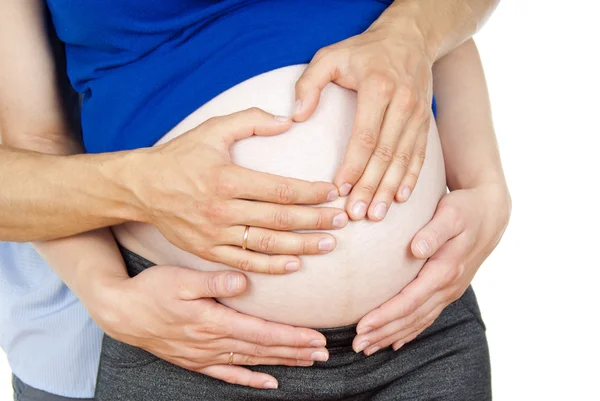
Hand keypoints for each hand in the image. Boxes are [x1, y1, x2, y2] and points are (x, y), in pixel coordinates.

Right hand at [87, 266, 328, 389]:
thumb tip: (244, 282)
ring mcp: (204, 356)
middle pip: (263, 350)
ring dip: (282, 362)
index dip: (291, 336)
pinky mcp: (196, 361)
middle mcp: (212, 343)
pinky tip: (270, 383)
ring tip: (308, 362)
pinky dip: (251, 380)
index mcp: (213, 321)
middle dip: (296, 351)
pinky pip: (229, 375)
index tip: (316, 337)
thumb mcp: (180, 279)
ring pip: (251, 362)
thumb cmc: (152, 290)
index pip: (262, 332)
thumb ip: (213, 282)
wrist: (121, 312)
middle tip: (324, 352)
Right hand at [131, 108, 348, 273]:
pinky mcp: (207, 251)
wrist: (140, 187)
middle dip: (315, 220)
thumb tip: (288, 119)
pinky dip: (270, 266)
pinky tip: (294, 265)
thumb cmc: (179, 156)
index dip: (310, 192)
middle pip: (279, 220)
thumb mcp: (211, 128)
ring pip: (266, 245)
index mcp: (226, 178)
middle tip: (343, 220)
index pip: (279, 189)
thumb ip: (251, 119)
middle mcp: (222, 209)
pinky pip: (244, 263)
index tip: (334, 192)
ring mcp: (214, 234)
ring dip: (301, 247)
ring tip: (329, 245)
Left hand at [294, 13, 433, 221]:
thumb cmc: (364, 50)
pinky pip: (419, 155)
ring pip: (404, 159)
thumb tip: (296, 116)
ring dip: (390, 189)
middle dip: (371, 187)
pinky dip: (410, 179)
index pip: (365, 136)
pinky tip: (401, 199)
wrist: (411, 36)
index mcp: (378, 88)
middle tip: (358, 213)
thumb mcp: (330, 55)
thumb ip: (309, 83)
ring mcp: (417, 114)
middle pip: (385, 154)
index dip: (353, 166)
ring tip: (376, 215)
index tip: (340, 190)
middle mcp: (403, 103)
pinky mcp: (425, 122)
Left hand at [352, 184, 510, 354]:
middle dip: (383, 333)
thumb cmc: (464, 210)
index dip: (386, 316)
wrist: (489, 214)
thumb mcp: (450, 214)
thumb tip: (416, 250)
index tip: (362, 326)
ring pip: (418, 321)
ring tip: (368, 348)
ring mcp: (449, 291)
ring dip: (392, 336)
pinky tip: (395, 342)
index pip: (410, 300)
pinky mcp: (448, 290)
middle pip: (411, 317)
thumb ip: (434, 232)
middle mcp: (448, 287)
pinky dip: (410, 331)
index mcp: (445, 270)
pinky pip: (427, 317)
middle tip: (357, 345)